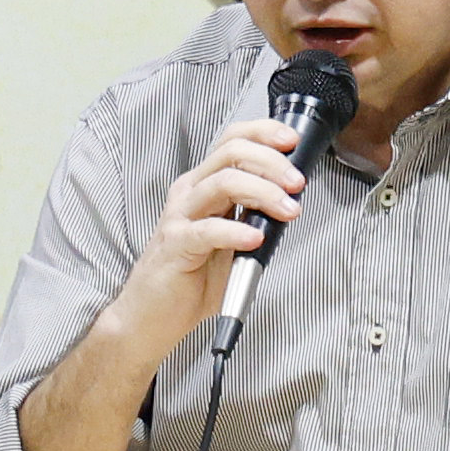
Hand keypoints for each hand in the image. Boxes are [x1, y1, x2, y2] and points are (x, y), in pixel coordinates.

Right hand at [120, 122, 311, 356]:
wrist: (153, 317)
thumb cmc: (192, 279)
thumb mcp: (233, 240)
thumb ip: (255, 217)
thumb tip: (291, 201)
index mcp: (203, 185)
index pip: (232, 141)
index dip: (263, 133)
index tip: (292, 142)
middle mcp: (190, 193)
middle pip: (231, 153)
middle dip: (272, 163)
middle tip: (297, 184)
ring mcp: (180, 216)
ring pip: (223, 183)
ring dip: (263, 192)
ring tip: (287, 210)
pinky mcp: (175, 245)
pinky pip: (208, 229)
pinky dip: (236, 231)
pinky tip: (254, 239)